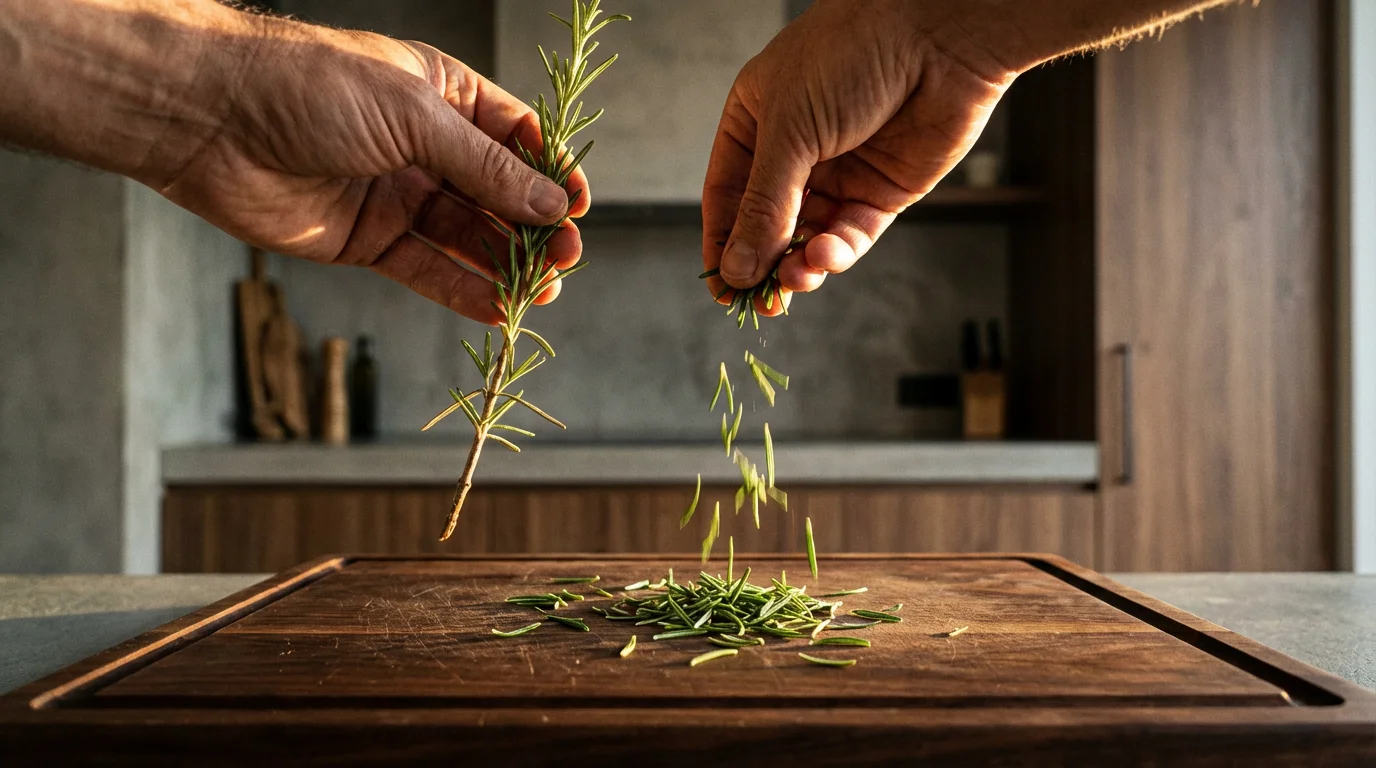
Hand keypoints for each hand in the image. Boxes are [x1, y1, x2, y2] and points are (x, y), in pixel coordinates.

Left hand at [162, 18, 588, 323]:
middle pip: (498, 194)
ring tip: (542, 291)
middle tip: (565, 258)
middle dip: (534, 227)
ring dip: (505, 264)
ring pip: (466, 237)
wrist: (210, 119)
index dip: (552, 173)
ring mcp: (396, 194)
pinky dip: (461, 290)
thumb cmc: (311, 89)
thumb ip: (486, 167)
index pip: (517, 138)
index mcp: (442, 95)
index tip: (580, 208)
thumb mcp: (414, 116)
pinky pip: (426, 268)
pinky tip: (496, 308)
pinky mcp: (366, 241)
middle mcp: (424, 146)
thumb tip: (552, 204)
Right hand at [701, 0, 1015, 313]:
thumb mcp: (790, 131)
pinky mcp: (883, 189)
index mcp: (757, 121)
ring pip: (809, 236)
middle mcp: (796, 149)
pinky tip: (824, 258)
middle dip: (762, 264)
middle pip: (768, 224)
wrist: (940, 35)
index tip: (718, 286)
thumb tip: (735, 269)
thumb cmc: (852, 55)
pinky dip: (836, 252)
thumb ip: (763, 206)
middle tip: (757, 303)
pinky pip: (851, 234)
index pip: (727, 194)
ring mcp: (841, 171)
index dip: (721, 242)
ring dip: (799, 264)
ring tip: (794, 281)